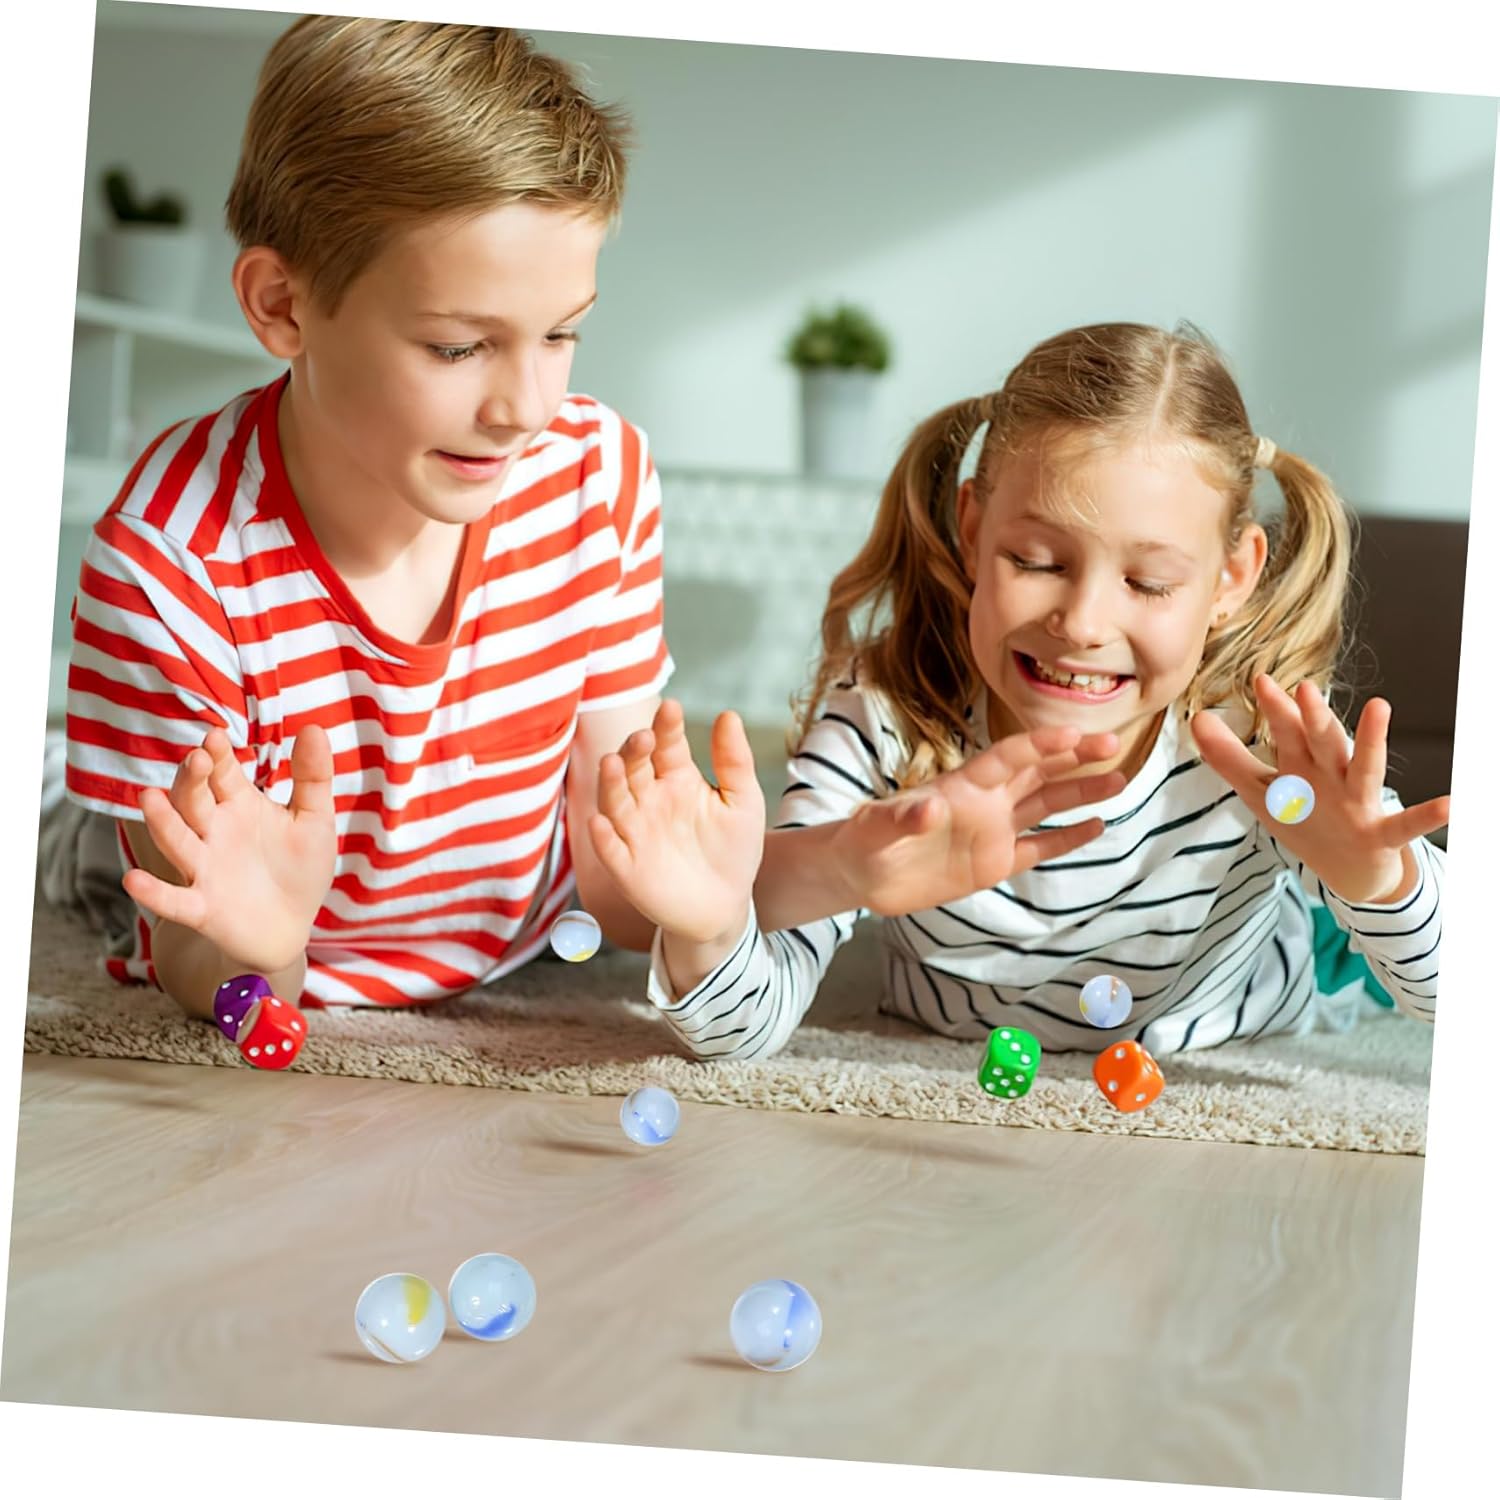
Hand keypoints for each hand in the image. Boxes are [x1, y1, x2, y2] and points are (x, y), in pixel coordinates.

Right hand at [122, 724, 337, 971]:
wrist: (291, 927)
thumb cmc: (299, 868)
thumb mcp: (314, 820)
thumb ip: (313, 777)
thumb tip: (315, 728)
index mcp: (238, 805)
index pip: (222, 773)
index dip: (218, 756)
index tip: (216, 737)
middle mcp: (213, 832)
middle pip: (193, 800)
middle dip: (192, 779)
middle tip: (196, 758)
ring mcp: (203, 869)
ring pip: (177, 841)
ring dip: (163, 822)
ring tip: (149, 798)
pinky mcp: (201, 908)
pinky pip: (174, 900)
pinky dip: (154, 892)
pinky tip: (134, 880)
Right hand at [587, 698, 764, 944]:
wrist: (724, 905)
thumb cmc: (733, 849)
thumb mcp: (742, 802)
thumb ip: (734, 761)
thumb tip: (729, 715)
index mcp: (677, 778)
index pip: (667, 745)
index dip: (666, 727)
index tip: (672, 708)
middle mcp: (649, 799)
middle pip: (633, 767)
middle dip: (635, 751)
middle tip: (644, 737)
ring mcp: (634, 832)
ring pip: (615, 802)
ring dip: (611, 783)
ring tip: (613, 763)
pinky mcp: (626, 867)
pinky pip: (610, 850)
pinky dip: (603, 838)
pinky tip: (602, 824)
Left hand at [832, 725, 1127, 917]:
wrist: (860, 874)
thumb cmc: (863, 840)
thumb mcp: (877, 827)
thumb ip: (903, 817)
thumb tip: (929, 807)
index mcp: (961, 785)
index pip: (1008, 757)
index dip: (1040, 744)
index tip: (1075, 734)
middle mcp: (985, 802)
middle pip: (1038, 771)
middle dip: (1075, 756)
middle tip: (1114, 742)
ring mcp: (992, 831)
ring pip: (1046, 805)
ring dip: (1080, 791)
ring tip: (1119, 778)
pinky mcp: (993, 862)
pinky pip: (1038, 847)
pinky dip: (1067, 839)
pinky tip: (1097, 825)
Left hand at [1191, 675, 1449, 903]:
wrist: (1351, 871)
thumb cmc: (1307, 820)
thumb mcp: (1263, 792)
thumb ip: (1229, 758)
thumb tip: (1196, 719)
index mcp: (1303, 767)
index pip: (1287, 734)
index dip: (1275, 710)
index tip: (1260, 679)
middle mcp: (1333, 777)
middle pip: (1322, 743)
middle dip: (1314, 717)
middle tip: (1304, 687)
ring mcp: (1359, 803)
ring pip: (1364, 769)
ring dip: (1371, 740)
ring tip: (1380, 707)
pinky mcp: (1380, 833)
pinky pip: (1405, 825)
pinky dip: (1427, 816)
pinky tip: (1451, 803)